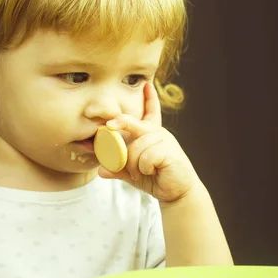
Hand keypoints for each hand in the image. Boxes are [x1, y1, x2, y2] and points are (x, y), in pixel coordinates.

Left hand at [98, 82, 199, 202]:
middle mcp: (158, 133)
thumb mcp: (133, 173)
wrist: (177, 193)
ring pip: (136, 146)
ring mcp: (165, 141)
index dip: (149, 98)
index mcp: (151, 134)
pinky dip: (143, 168)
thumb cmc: (155, 179)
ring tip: (138, 173)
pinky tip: (150, 172)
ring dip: (133, 164)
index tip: (146, 85)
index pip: (151, 111)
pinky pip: (146, 157)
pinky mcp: (169, 152)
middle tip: (107, 129)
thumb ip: (118, 169)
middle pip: (133, 123)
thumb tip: (100, 170)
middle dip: (118, 124)